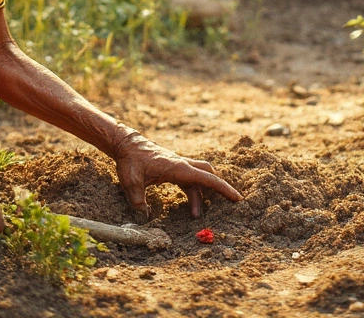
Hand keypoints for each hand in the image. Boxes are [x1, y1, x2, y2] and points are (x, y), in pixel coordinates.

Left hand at [111, 130, 242, 218]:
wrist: (126, 144)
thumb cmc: (130, 161)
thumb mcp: (131, 183)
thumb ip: (138, 202)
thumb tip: (144, 219)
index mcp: (178, 168)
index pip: (207, 178)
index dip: (223, 188)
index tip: (237, 197)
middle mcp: (182, 164)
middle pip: (208, 173)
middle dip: (219, 188)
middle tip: (227, 203)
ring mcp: (178, 164)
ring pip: (199, 177)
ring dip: (201, 195)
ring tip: (196, 215)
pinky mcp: (173, 167)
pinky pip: (189, 179)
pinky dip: (192, 191)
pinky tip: (188, 204)